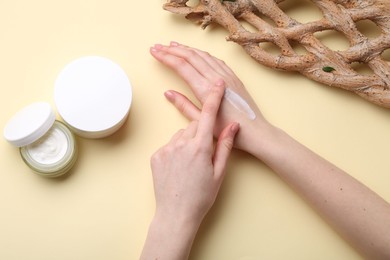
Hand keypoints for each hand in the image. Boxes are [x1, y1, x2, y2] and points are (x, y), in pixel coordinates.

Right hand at [150, 41, 274, 154]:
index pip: (181, 66)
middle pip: (191, 57)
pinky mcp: (234, 77)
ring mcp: (227, 76)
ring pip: (203, 56)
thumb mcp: (203, 122)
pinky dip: (203, 54)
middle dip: (172, 50)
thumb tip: (169, 93)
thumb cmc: (228, 131)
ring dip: (187, 49)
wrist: (255, 132)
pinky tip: (197, 54)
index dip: (166, 57)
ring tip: (174, 46)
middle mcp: (216, 78)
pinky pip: (216, 60)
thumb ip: (184, 106)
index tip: (154, 52)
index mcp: (206, 89)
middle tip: (158, 46)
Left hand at [150, 84, 238, 224]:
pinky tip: (179, 168)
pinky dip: (175, 150)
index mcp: (200, 147)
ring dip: (188, 142)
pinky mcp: (155, 156)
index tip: (217, 83)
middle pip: (193, 126)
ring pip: (181, 135)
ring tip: (190, 165)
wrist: (176, 214)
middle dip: (200, 134)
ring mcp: (166, 149)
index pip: (208, 115)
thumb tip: (233, 125)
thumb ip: (225, 146)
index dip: (214, 97)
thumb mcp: (219, 173)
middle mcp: (181, 144)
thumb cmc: (201, 196)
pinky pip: (169, 145)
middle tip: (204, 155)